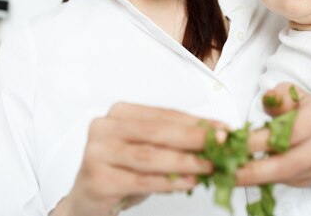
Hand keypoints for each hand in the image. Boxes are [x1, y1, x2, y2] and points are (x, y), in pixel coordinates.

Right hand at [53, 103, 221, 215]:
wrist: (88, 197)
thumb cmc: (122, 169)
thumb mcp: (148, 149)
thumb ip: (173, 141)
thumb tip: (214, 137)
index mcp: (120, 113)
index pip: (164, 115)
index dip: (196, 122)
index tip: (223, 128)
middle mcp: (105, 128)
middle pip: (157, 132)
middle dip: (193, 137)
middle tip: (221, 143)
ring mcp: (98, 152)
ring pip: (150, 156)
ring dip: (185, 161)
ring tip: (209, 166)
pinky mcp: (98, 178)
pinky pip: (140, 180)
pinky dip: (168, 181)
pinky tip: (188, 182)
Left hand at [236, 83, 310, 197]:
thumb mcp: (298, 97)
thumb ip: (281, 96)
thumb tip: (267, 98)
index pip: (284, 133)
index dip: (256, 141)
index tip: (230, 143)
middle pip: (283, 164)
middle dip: (251, 169)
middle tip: (224, 168)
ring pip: (281, 178)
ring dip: (251, 179)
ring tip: (226, 175)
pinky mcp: (309, 182)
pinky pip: (281, 182)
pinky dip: (258, 181)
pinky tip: (239, 177)